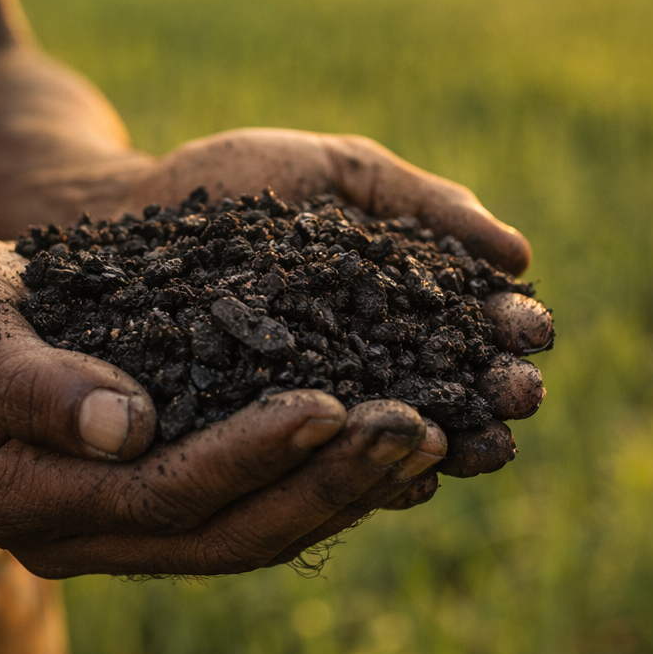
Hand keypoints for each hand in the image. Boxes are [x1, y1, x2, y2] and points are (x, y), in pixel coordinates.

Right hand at [0, 238, 450, 576]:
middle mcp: (76, 540)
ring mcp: (121, 536)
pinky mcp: (161, 511)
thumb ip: (34, 380)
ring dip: (345, 492)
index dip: (248, 456)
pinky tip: (393, 452)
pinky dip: (324, 486)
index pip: (159, 494)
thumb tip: (126, 429)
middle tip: (422, 430)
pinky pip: (254, 514)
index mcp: (23, 501)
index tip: (331, 405)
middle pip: (225, 534)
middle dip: (328, 483)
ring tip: (433, 438)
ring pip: (253, 537)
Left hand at [112, 127, 550, 504]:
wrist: (120, 209)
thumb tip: (519, 254)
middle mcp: (356, 368)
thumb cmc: (230, 185)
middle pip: (441, 389)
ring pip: (387, 437)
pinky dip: (358, 472)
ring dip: (444, 441)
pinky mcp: (251, 446)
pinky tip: (402, 478)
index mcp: (386, 308)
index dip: (502, 332)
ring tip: (481, 442)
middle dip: (488, 392)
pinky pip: (311, 467)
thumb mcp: (337, 175)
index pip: (462, 329)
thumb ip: (422, 206)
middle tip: (522, 393)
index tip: (532, 331)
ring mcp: (305, 411)